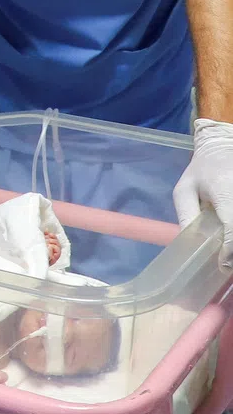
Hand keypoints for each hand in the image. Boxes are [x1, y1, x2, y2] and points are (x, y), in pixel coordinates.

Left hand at [173, 119, 232, 261]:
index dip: (230, 249)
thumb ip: (187, 216)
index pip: (232, 225)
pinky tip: (229, 241)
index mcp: (224, 190)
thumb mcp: (184, 190)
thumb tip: (189, 244)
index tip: (224, 265)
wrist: (223, 147)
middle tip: (228, 266)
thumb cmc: (201, 171)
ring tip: (227, 256)